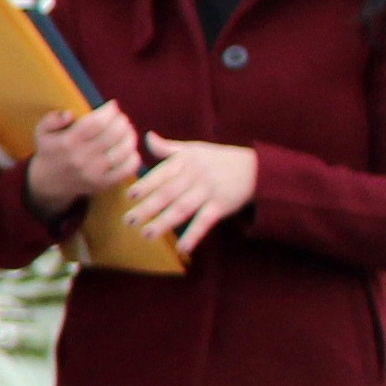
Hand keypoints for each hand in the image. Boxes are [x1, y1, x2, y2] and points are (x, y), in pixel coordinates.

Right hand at [25, 103, 143, 220]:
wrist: (49, 182)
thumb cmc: (50, 150)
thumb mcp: (42, 131)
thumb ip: (52, 119)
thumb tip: (69, 114)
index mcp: (67, 142)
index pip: (96, 122)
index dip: (110, 111)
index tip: (113, 106)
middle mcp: (81, 158)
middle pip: (113, 134)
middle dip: (122, 121)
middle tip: (121, 118)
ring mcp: (93, 173)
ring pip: (123, 151)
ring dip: (130, 137)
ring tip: (128, 131)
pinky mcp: (103, 183)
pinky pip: (126, 169)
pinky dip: (134, 157)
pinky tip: (130, 150)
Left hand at [123, 134, 258, 251]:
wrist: (256, 168)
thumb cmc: (218, 159)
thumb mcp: (194, 149)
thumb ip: (168, 148)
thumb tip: (148, 137)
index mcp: (185, 161)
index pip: (161, 174)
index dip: (145, 185)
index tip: (129, 196)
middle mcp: (195, 175)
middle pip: (168, 193)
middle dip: (147, 208)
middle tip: (129, 221)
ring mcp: (208, 191)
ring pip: (182, 208)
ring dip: (164, 222)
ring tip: (146, 234)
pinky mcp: (222, 205)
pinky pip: (205, 221)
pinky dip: (193, 234)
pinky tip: (182, 248)